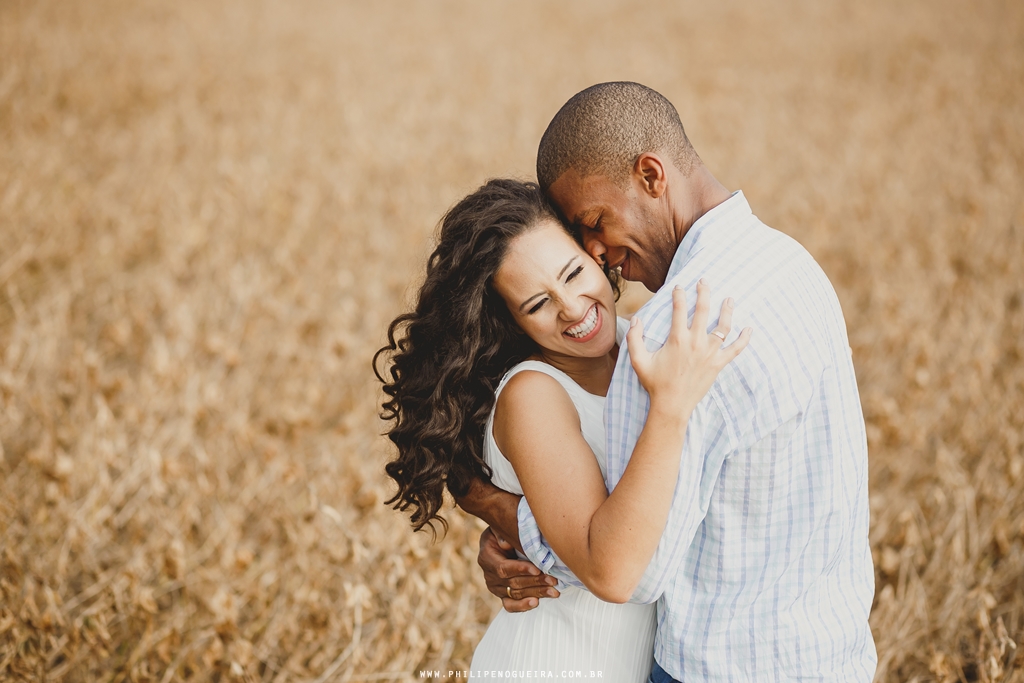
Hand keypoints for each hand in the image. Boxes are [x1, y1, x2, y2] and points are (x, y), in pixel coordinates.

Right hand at [478, 527, 558, 611]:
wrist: (499, 543)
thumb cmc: (502, 533)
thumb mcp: (499, 529)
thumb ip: (501, 534)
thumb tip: (505, 544)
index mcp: (487, 558)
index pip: (503, 568)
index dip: (520, 569)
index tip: (537, 569)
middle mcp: (489, 576)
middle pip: (513, 583)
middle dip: (535, 581)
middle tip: (553, 580)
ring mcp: (495, 588)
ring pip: (516, 594)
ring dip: (536, 593)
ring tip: (554, 591)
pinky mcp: (502, 595)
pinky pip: (510, 605)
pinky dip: (522, 606)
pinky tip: (536, 603)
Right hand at [627, 279, 750, 414]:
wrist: (672, 405)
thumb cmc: (655, 383)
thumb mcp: (638, 360)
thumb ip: (634, 338)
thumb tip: (636, 319)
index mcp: (677, 339)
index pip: (678, 309)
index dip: (678, 295)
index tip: (679, 287)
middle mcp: (695, 342)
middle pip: (703, 310)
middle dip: (704, 292)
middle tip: (704, 281)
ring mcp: (709, 353)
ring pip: (723, 326)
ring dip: (727, 310)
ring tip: (729, 299)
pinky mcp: (718, 364)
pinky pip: (735, 349)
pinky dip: (744, 339)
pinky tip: (749, 329)